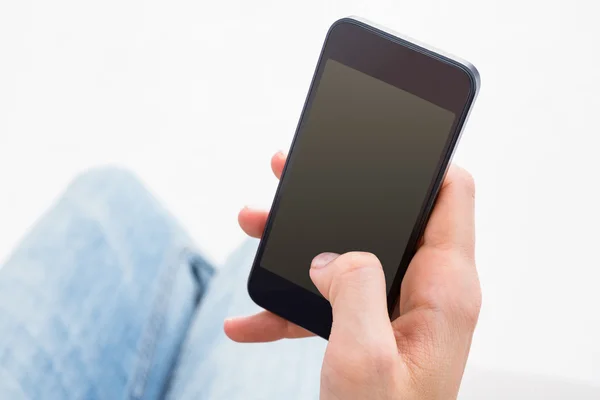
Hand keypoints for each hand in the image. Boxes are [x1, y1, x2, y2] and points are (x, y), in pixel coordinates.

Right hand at [228, 151, 480, 398]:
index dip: (421, 160)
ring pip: (352, 252)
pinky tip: (248, 320)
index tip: (378, 140)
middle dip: (335, 191)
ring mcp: (397, 310)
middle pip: (389, 214)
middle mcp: (426, 292)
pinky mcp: (372, 329)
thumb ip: (354, 288)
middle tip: (289, 172)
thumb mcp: (363, 357)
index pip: (450, 194)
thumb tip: (332, 255)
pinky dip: (291, 302)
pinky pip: (333, 298)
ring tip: (251, 225)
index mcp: (443, 289)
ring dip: (299, 242)